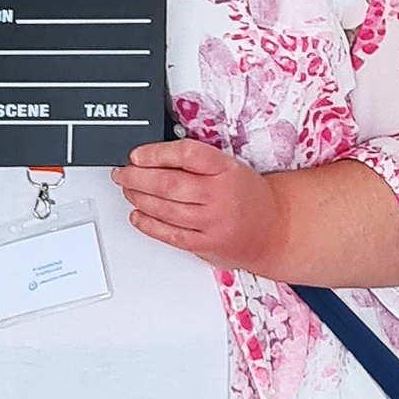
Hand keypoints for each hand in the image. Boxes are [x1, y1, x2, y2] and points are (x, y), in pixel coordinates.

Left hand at [111, 139, 286, 272]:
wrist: (276, 229)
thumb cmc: (247, 196)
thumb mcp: (229, 167)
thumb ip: (195, 162)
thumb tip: (151, 157)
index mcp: (225, 169)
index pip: (186, 154)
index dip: (156, 153)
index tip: (137, 154)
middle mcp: (219, 195)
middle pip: (168, 183)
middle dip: (136, 177)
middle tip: (122, 173)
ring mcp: (212, 222)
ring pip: (165, 208)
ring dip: (138, 198)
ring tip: (128, 190)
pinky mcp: (205, 245)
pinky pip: (169, 234)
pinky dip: (148, 223)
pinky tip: (137, 214)